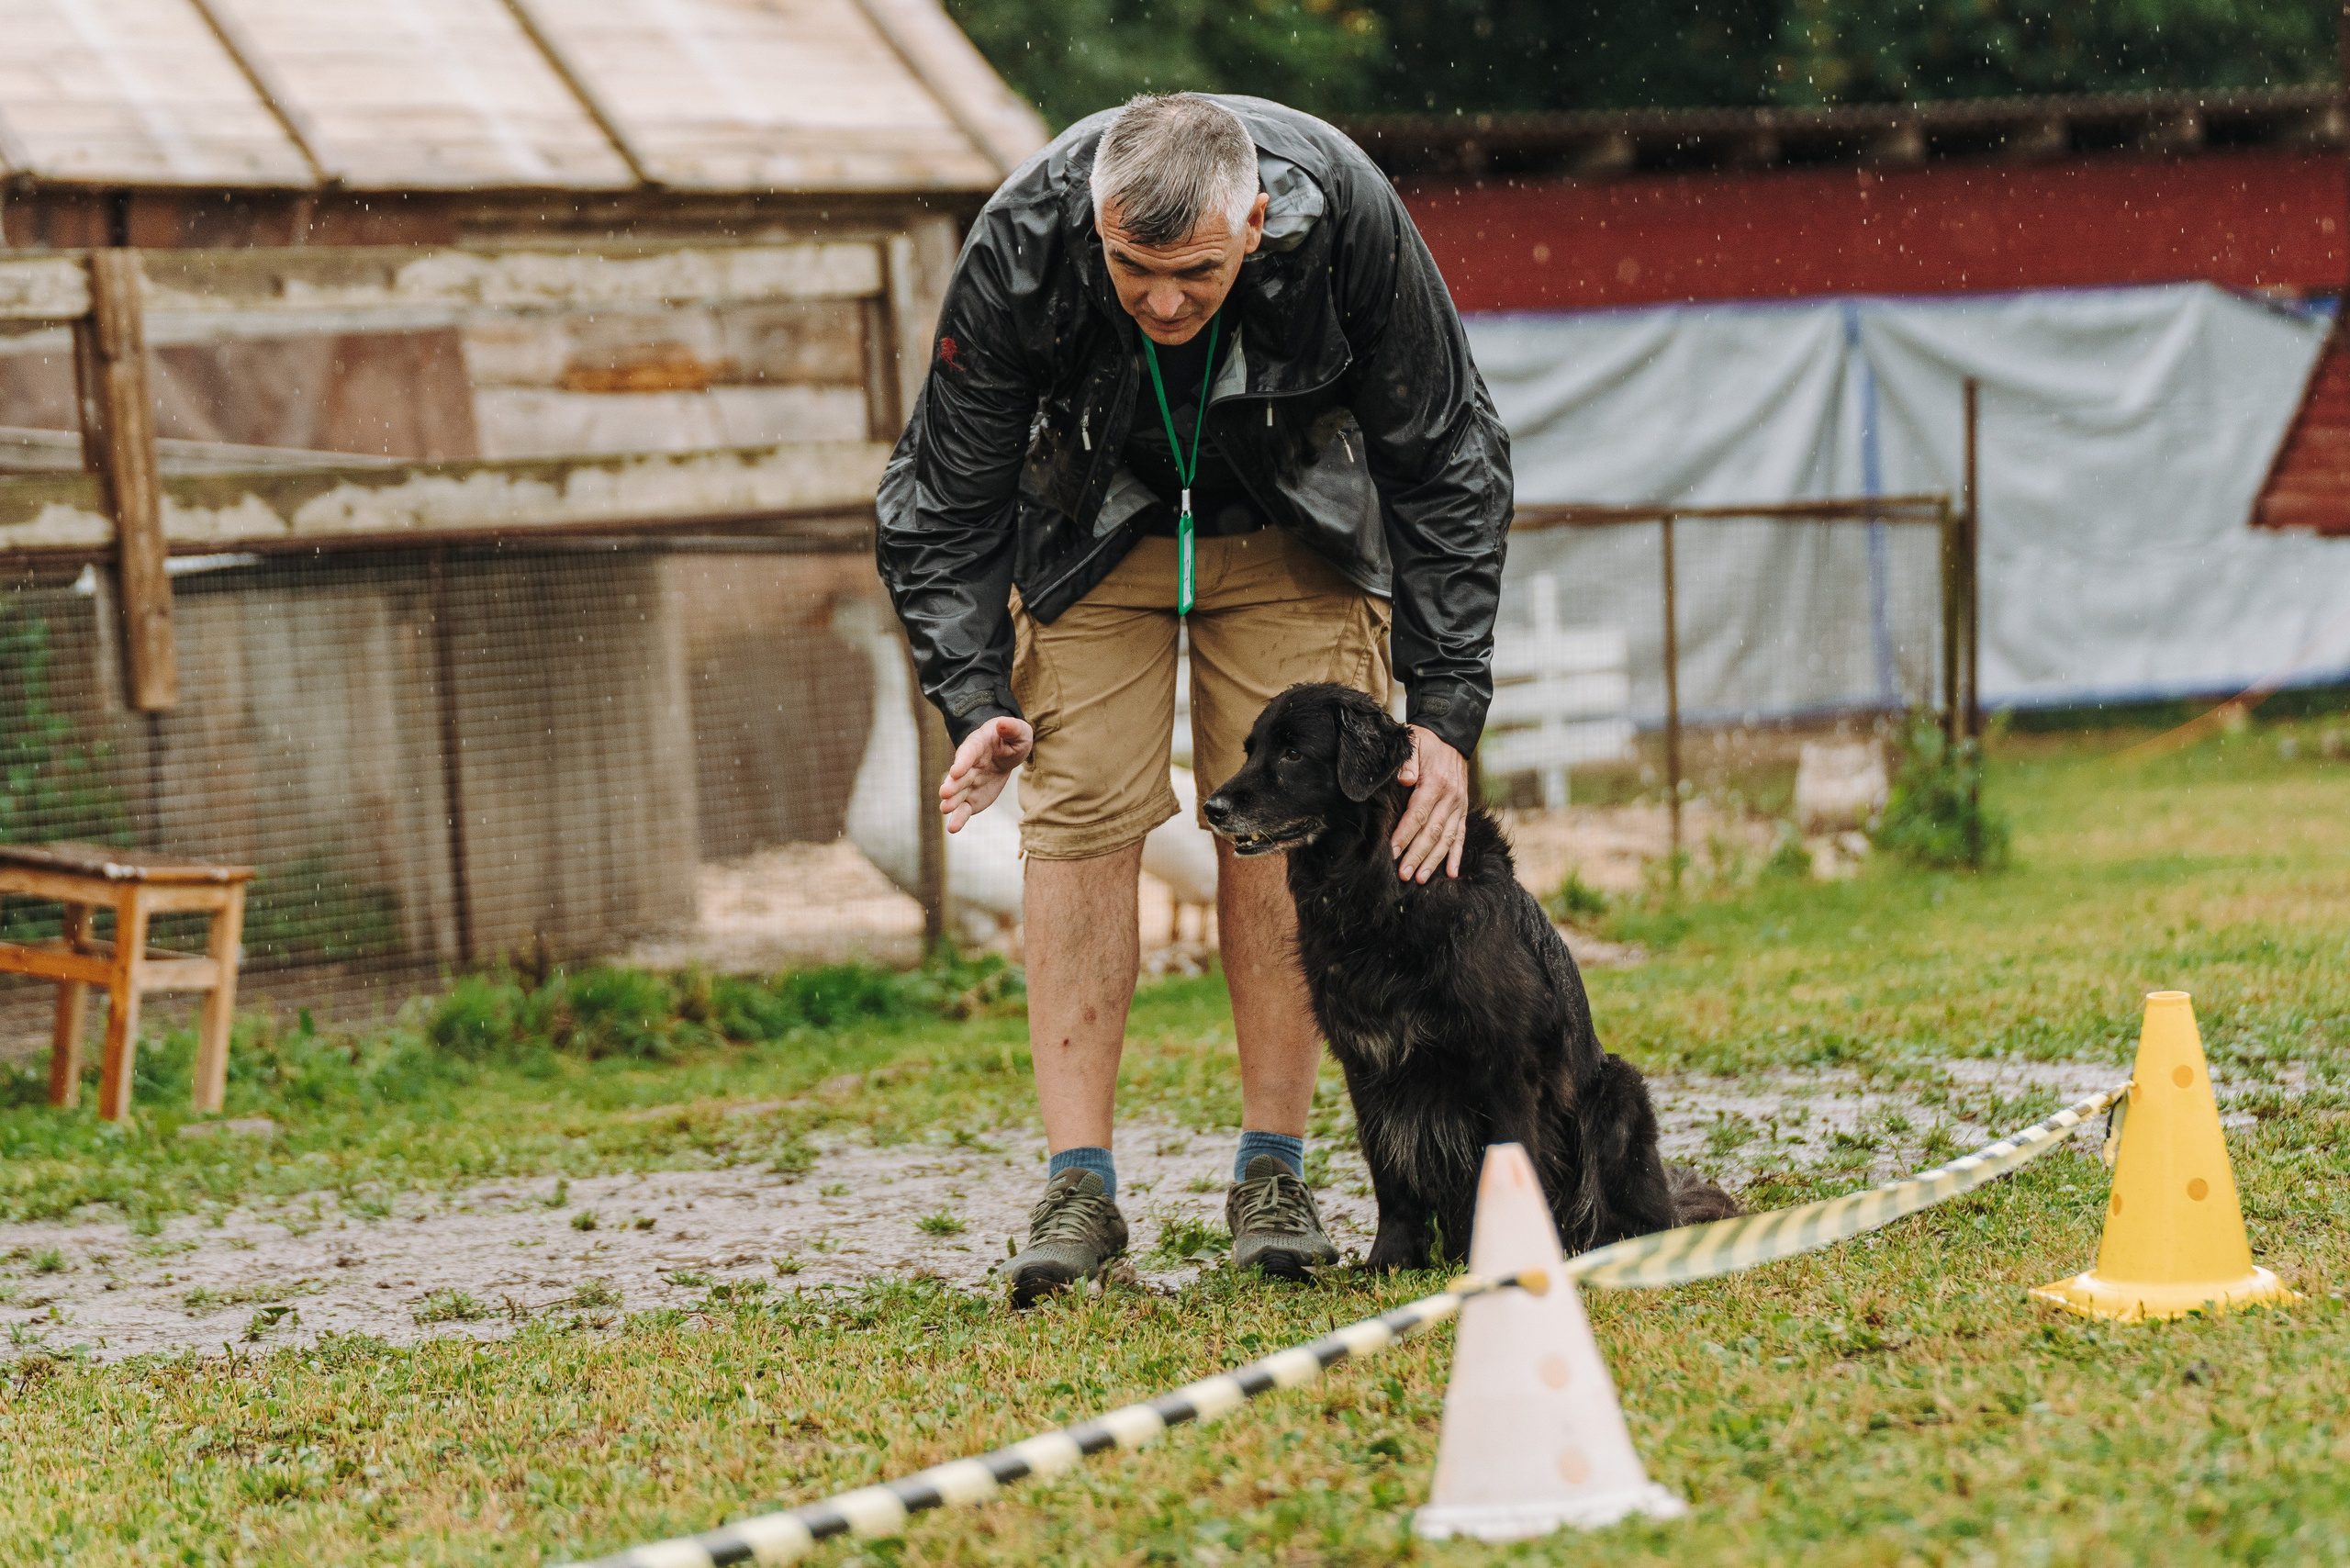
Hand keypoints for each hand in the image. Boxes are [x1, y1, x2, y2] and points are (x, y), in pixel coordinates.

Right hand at [939, 716, 1033, 832]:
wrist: (1005, 753)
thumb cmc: (1011, 738)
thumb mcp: (1018, 731)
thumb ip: (1011, 728)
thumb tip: (1004, 723)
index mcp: (977, 745)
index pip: (968, 753)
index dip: (962, 762)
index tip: (956, 771)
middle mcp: (968, 765)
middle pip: (960, 776)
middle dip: (952, 784)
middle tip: (944, 793)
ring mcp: (968, 783)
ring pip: (958, 794)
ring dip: (952, 802)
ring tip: (945, 809)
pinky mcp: (972, 798)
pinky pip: (964, 809)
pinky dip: (959, 818)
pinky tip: (953, 828)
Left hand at [1390, 726, 1467, 881]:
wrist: (1451, 737)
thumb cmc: (1426, 742)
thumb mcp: (1414, 742)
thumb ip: (1408, 761)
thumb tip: (1404, 779)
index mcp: (1435, 783)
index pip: (1418, 814)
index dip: (1405, 834)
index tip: (1392, 852)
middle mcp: (1450, 798)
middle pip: (1432, 832)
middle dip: (1417, 855)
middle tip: (1404, 875)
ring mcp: (1459, 806)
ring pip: (1447, 838)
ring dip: (1434, 860)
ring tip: (1421, 878)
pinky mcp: (1462, 810)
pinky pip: (1461, 835)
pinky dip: (1457, 855)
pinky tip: (1452, 873)